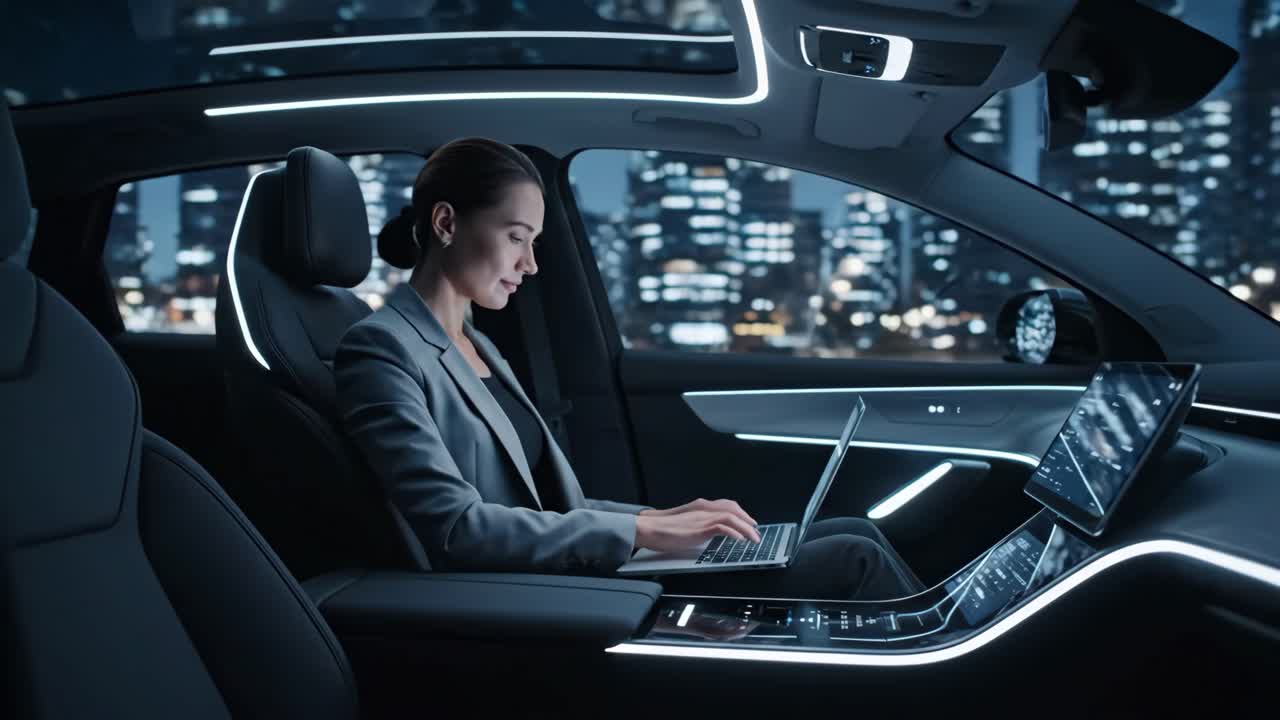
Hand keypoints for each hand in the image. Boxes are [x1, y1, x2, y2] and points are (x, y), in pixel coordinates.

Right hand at [640, 498, 757, 528]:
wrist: (649, 528)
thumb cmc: (663, 529)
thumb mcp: (685, 524)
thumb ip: (698, 524)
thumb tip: (708, 532)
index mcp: (700, 506)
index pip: (726, 505)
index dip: (740, 513)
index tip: (748, 522)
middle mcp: (703, 508)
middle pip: (732, 509)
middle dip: (747, 520)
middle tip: (755, 531)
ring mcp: (702, 517)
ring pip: (731, 517)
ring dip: (745, 528)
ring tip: (753, 538)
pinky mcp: (699, 528)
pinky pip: (722, 527)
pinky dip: (734, 533)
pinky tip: (740, 540)